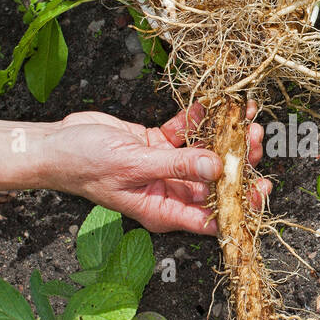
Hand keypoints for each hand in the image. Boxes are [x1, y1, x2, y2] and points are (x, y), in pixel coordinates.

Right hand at [47, 102, 269, 233]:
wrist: (56, 145)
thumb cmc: (85, 166)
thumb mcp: (135, 166)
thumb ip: (178, 166)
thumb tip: (217, 168)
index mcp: (165, 211)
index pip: (212, 217)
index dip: (241, 205)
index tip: (263, 186)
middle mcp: (169, 193)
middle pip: (215, 182)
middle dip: (238, 160)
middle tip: (254, 136)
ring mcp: (164, 168)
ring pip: (204, 154)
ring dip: (223, 135)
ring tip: (244, 114)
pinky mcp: (156, 145)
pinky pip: (184, 133)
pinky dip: (198, 118)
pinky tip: (213, 103)